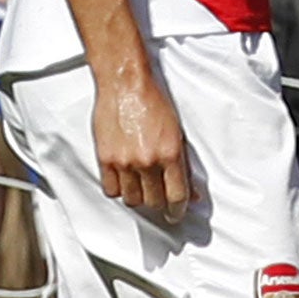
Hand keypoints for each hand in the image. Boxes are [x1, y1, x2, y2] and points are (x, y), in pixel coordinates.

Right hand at [92, 67, 192, 222]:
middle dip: (160, 203)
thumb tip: (193, 191)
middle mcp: (147, 160)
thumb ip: (184, 163)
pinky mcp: (105, 159)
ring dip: (139, 197)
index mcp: (170, 153)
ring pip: (132, 200)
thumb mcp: (178, 131)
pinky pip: (111, 190)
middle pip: (154, 201)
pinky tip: (125, 181)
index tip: (177, 214)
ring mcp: (124, 161)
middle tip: (160, 198)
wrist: (126, 83)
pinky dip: (119, 189)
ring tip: (143, 187)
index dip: (178, 210)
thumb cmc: (153, 100)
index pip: (177, 196)